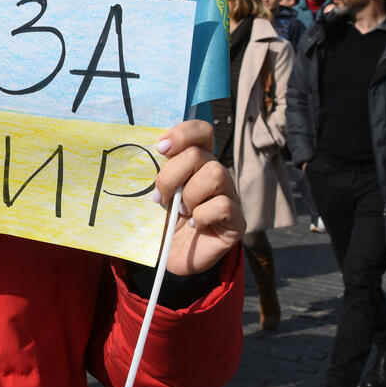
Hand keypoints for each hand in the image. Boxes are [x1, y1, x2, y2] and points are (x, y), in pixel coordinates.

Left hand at [153, 120, 244, 275]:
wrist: (170, 255)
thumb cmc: (161, 219)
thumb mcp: (154, 191)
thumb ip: (156, 169)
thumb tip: (149, 148)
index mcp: (197, 161)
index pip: (201, 131)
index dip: (182, 134)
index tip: (161, 149)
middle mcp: (216, 173)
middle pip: (200, 154)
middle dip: (172, 175)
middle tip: (161, 197)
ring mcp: (230, 196)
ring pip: (215, 174)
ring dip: (189, 195)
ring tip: (181, 212)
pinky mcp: (237, 221)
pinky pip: (223, 205)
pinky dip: (202, 215)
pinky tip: (195, 224)